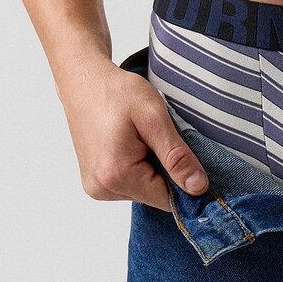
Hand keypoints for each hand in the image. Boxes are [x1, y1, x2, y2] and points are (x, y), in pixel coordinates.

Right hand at [57, 57, 209, 211]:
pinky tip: (132, 144)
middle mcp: (102, 189)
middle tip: (157, 138)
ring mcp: (96, 187)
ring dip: (152, 168)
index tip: (185, 154)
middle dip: (165, 170)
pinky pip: (130, 184)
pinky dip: (138, 168)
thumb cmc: (116, 92)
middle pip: (155, 195)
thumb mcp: (154, 117)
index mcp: (117, 175)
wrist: (84, 82)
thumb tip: (198, 187)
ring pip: (144, 190)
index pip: (167, 199)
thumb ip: (177, 155)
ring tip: (142, 138)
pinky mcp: (96, 182)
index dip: (184, 180)